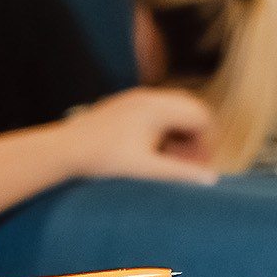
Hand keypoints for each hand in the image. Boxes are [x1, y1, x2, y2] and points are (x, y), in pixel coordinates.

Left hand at [59, 88, 218, 183]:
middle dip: (197, 137)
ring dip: (181, 134)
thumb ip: (180, 173)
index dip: (209, 142)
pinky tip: (153, 154)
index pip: (202, 116)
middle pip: (191, 111)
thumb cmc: (103, 160)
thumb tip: (212, 179)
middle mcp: (149, 97)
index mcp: (158, 108)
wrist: (64, 149)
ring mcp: (136, 98)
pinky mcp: (125, 105)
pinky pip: (156, 112)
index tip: (203, 166)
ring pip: (174, 111)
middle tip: (192, 166)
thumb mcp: (145, 170)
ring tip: (173, 163)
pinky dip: (163, 130)